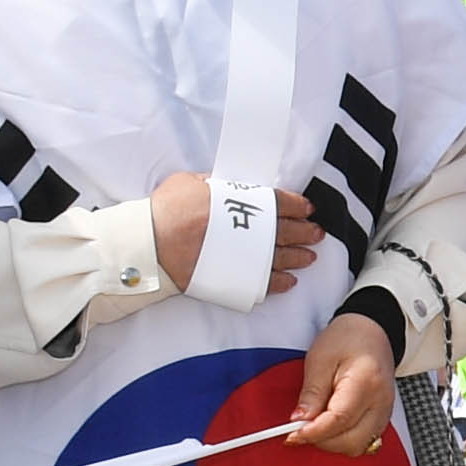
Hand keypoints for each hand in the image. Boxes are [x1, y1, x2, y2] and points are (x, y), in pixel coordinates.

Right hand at [148, 170, 324, 292]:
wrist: (148, 245)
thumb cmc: (165, 210)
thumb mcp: (190, 182)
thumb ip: (215, 183)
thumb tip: (228, 184)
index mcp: (239, 201)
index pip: (278, 202)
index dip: (296, 205)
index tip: (308, 209)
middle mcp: (247, 229)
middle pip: (286, 230)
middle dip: (305, 232)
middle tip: (317, 234)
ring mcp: (243, 256)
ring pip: (281, 257)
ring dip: (299, 257)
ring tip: (310, 257)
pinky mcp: (234, 279)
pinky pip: (265, 283)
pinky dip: (280, 283)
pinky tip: (290, 281)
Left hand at [283, 310, 398, 451]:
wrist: (372, 331)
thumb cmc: (347, 339)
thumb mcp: (320, 359)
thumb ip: (311, 393)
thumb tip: (299, 421)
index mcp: (366, 383)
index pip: (339, 420)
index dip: (313, 432)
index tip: (292, 434)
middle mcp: (380, 402)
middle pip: (350, 440)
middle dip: (322, 440)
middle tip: (300, 429)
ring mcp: (384, 412)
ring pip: (358, 446)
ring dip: (333, 443)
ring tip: (316, 426)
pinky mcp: (382, 418)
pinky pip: (363, 441)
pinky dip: (343, 440)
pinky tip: (330, 427)